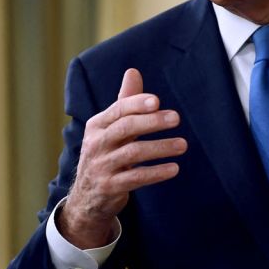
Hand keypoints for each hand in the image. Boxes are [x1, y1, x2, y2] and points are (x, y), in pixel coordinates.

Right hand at [59, 68, 186, 247]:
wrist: (86, 197)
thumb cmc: (105, 154)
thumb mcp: (110, 129)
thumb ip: (125, 102)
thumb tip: (133, 71)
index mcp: (96, 126)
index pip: (118, 110)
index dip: (137, 104)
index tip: (157, 101)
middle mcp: (96, 144)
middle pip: (125, 128)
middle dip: (151, 122)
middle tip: (176, 118)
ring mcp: (101, 166)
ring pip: (133, 153)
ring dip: (160, 148)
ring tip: (182, 145)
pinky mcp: (110, 187)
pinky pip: (135, 178)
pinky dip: (156, 173)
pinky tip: (174, 168)